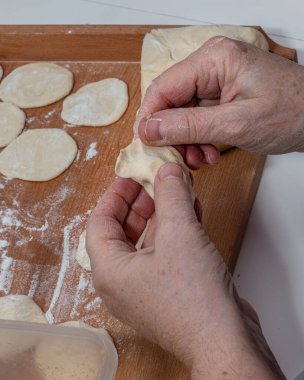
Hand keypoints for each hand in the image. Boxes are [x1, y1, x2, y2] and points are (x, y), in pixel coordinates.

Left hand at [86, 163, 283, 378]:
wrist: (224, 341)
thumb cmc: (193, 298)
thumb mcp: (179, 233)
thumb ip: (171, 196)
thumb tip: (167, 171)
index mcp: (109, 270)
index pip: (99, 222)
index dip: (115, 194)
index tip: (130, 176)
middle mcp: (121, 283)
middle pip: (121, 231)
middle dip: (139, 203)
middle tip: (153, 182)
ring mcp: (144, 290)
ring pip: (145, 242)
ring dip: (160, 215)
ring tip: (174, 193)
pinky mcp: (166, 292)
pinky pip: (162, 254)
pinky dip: (173, 232)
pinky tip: (190, 214)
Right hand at [135, 36, 303, 164]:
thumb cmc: (294, 111)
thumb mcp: (235, 125)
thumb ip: (187, 127)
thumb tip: (148, 130)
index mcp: (213, 59)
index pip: (163, 88)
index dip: (149, 119)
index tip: (145, 146)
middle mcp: (211, 65)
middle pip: (171, 102)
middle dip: (172, 135)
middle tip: (178, 159)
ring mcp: (217, 80)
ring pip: (182, 113)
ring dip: (186, 140)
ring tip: (200, 159)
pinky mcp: (223, 94)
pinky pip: (198, 117)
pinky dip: (198, 138)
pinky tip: (208, 153)